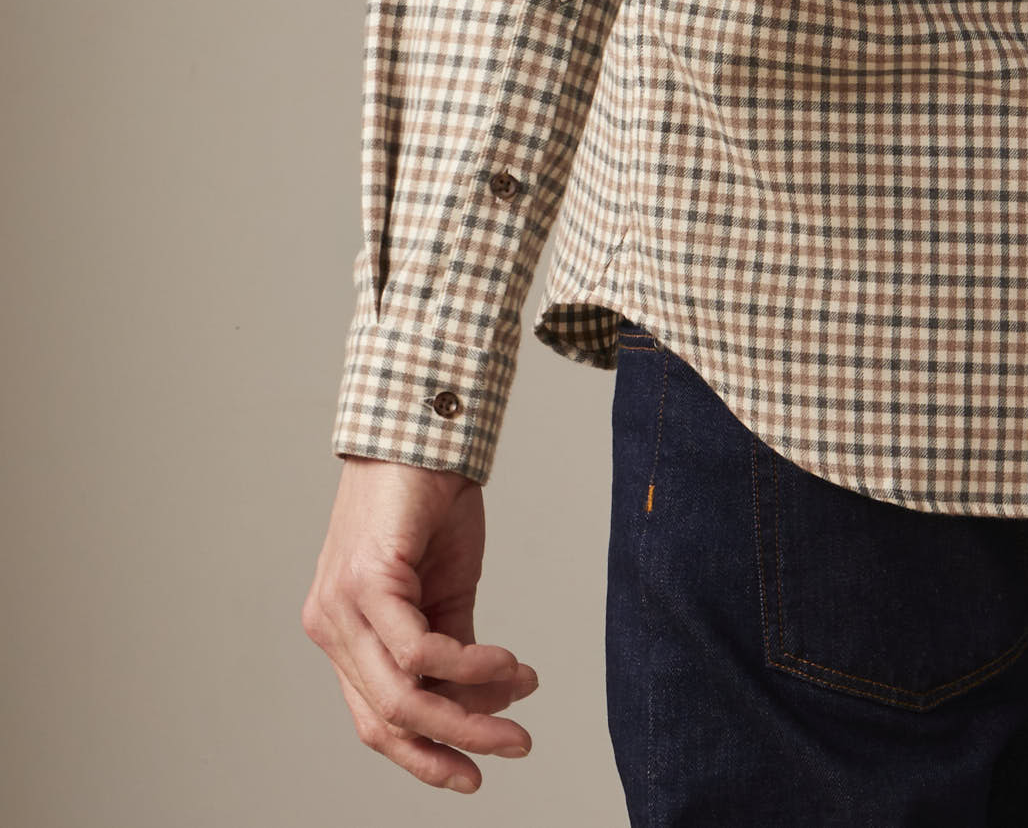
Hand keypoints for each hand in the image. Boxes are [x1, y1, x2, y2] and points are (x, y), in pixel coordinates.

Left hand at [303, 455, 538, 793]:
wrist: (424, 428)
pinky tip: (506, 660)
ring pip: (401, 696)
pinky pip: (417, 651)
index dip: (426, 756)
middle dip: (457, 744)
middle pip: (388, 720)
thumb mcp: (446, 587)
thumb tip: (483, 704)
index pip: (377, 720)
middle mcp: (331, 628)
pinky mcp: (364, 583)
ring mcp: (340, 608)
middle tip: (516, 746)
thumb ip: (454, 646)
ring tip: (522, 703)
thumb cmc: (429, 501)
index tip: (475, 772)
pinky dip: (469, 664)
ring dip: (470, 713)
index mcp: (346, 634)